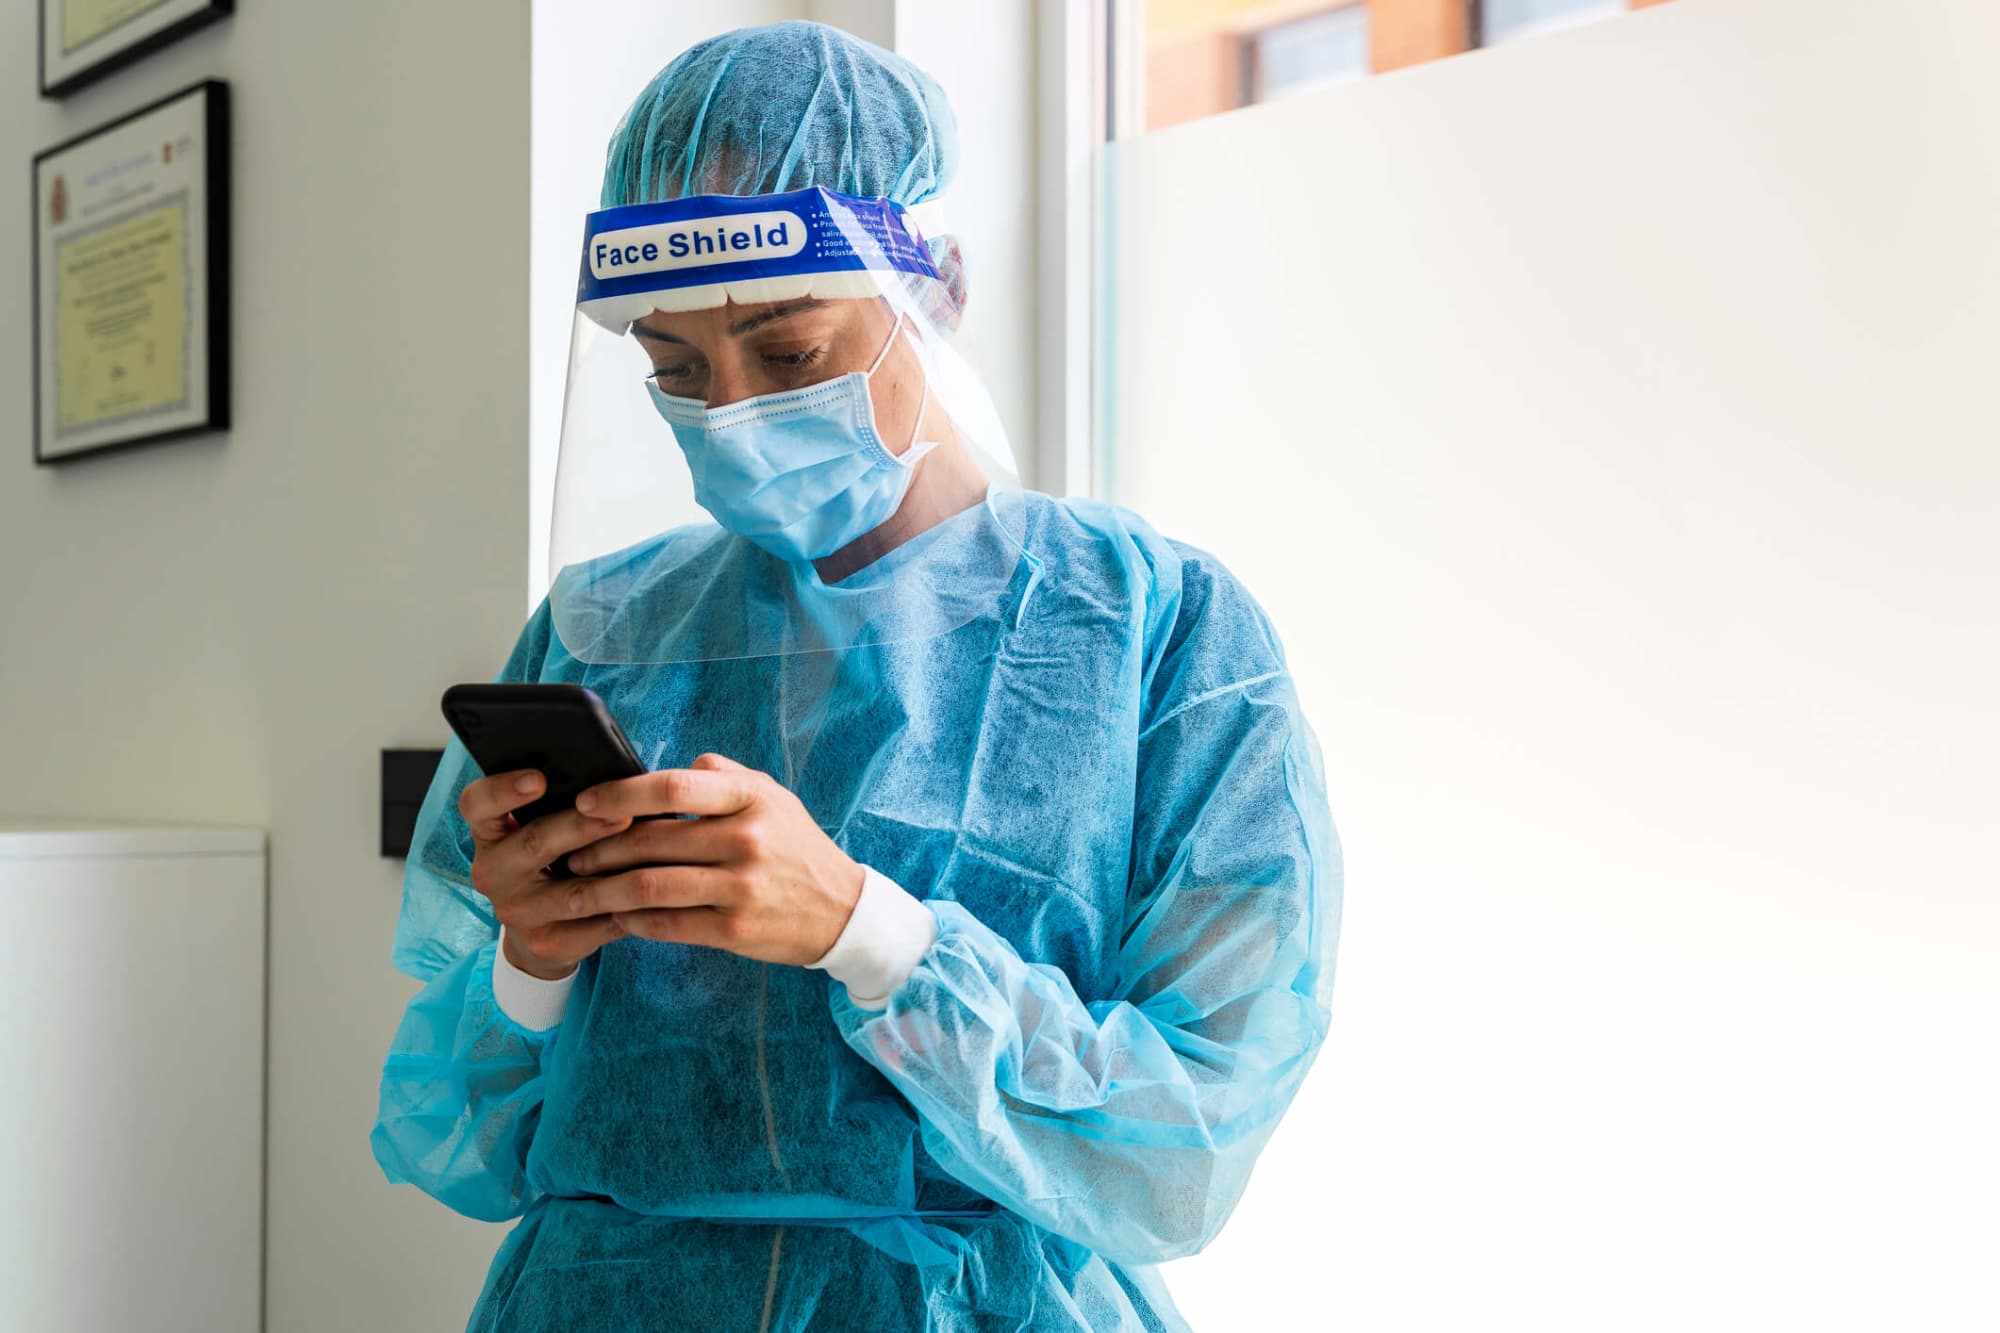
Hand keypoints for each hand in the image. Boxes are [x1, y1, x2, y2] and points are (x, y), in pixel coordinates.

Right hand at [460, 768, 635, 980]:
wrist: (544, 931)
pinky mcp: (547, 942)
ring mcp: (517, 911)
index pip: (477, 804)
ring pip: (571, 893)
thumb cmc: (554, 860)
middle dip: (582, 826)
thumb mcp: (545, 828)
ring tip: (650, 857)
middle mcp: (493, 871)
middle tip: (621, 813)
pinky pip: (595, 926)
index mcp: (490, 832)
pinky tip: (656, 897)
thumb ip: (569, 801)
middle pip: (534, 843)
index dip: (503, 789)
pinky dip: (629, 910)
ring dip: (614, 875)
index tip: (538, 779)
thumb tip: (623, 776)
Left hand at [560, 753, 864, 965]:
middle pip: (651, 840)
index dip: (621, 793)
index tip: (587, 801)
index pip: (673, 785)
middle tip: (568, 853)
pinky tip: (615, 915)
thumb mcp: (772, 797)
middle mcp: (746, 839)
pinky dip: (632, 920)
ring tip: (577, 891)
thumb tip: (674, 765)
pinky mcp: (735, 930)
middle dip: (598, 848)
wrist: (842, 910)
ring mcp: (740, 887)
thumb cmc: (796, 847)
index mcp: (750, 798)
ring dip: (603, 890)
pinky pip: (667, 924)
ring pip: (650, 886)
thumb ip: (723, 776)